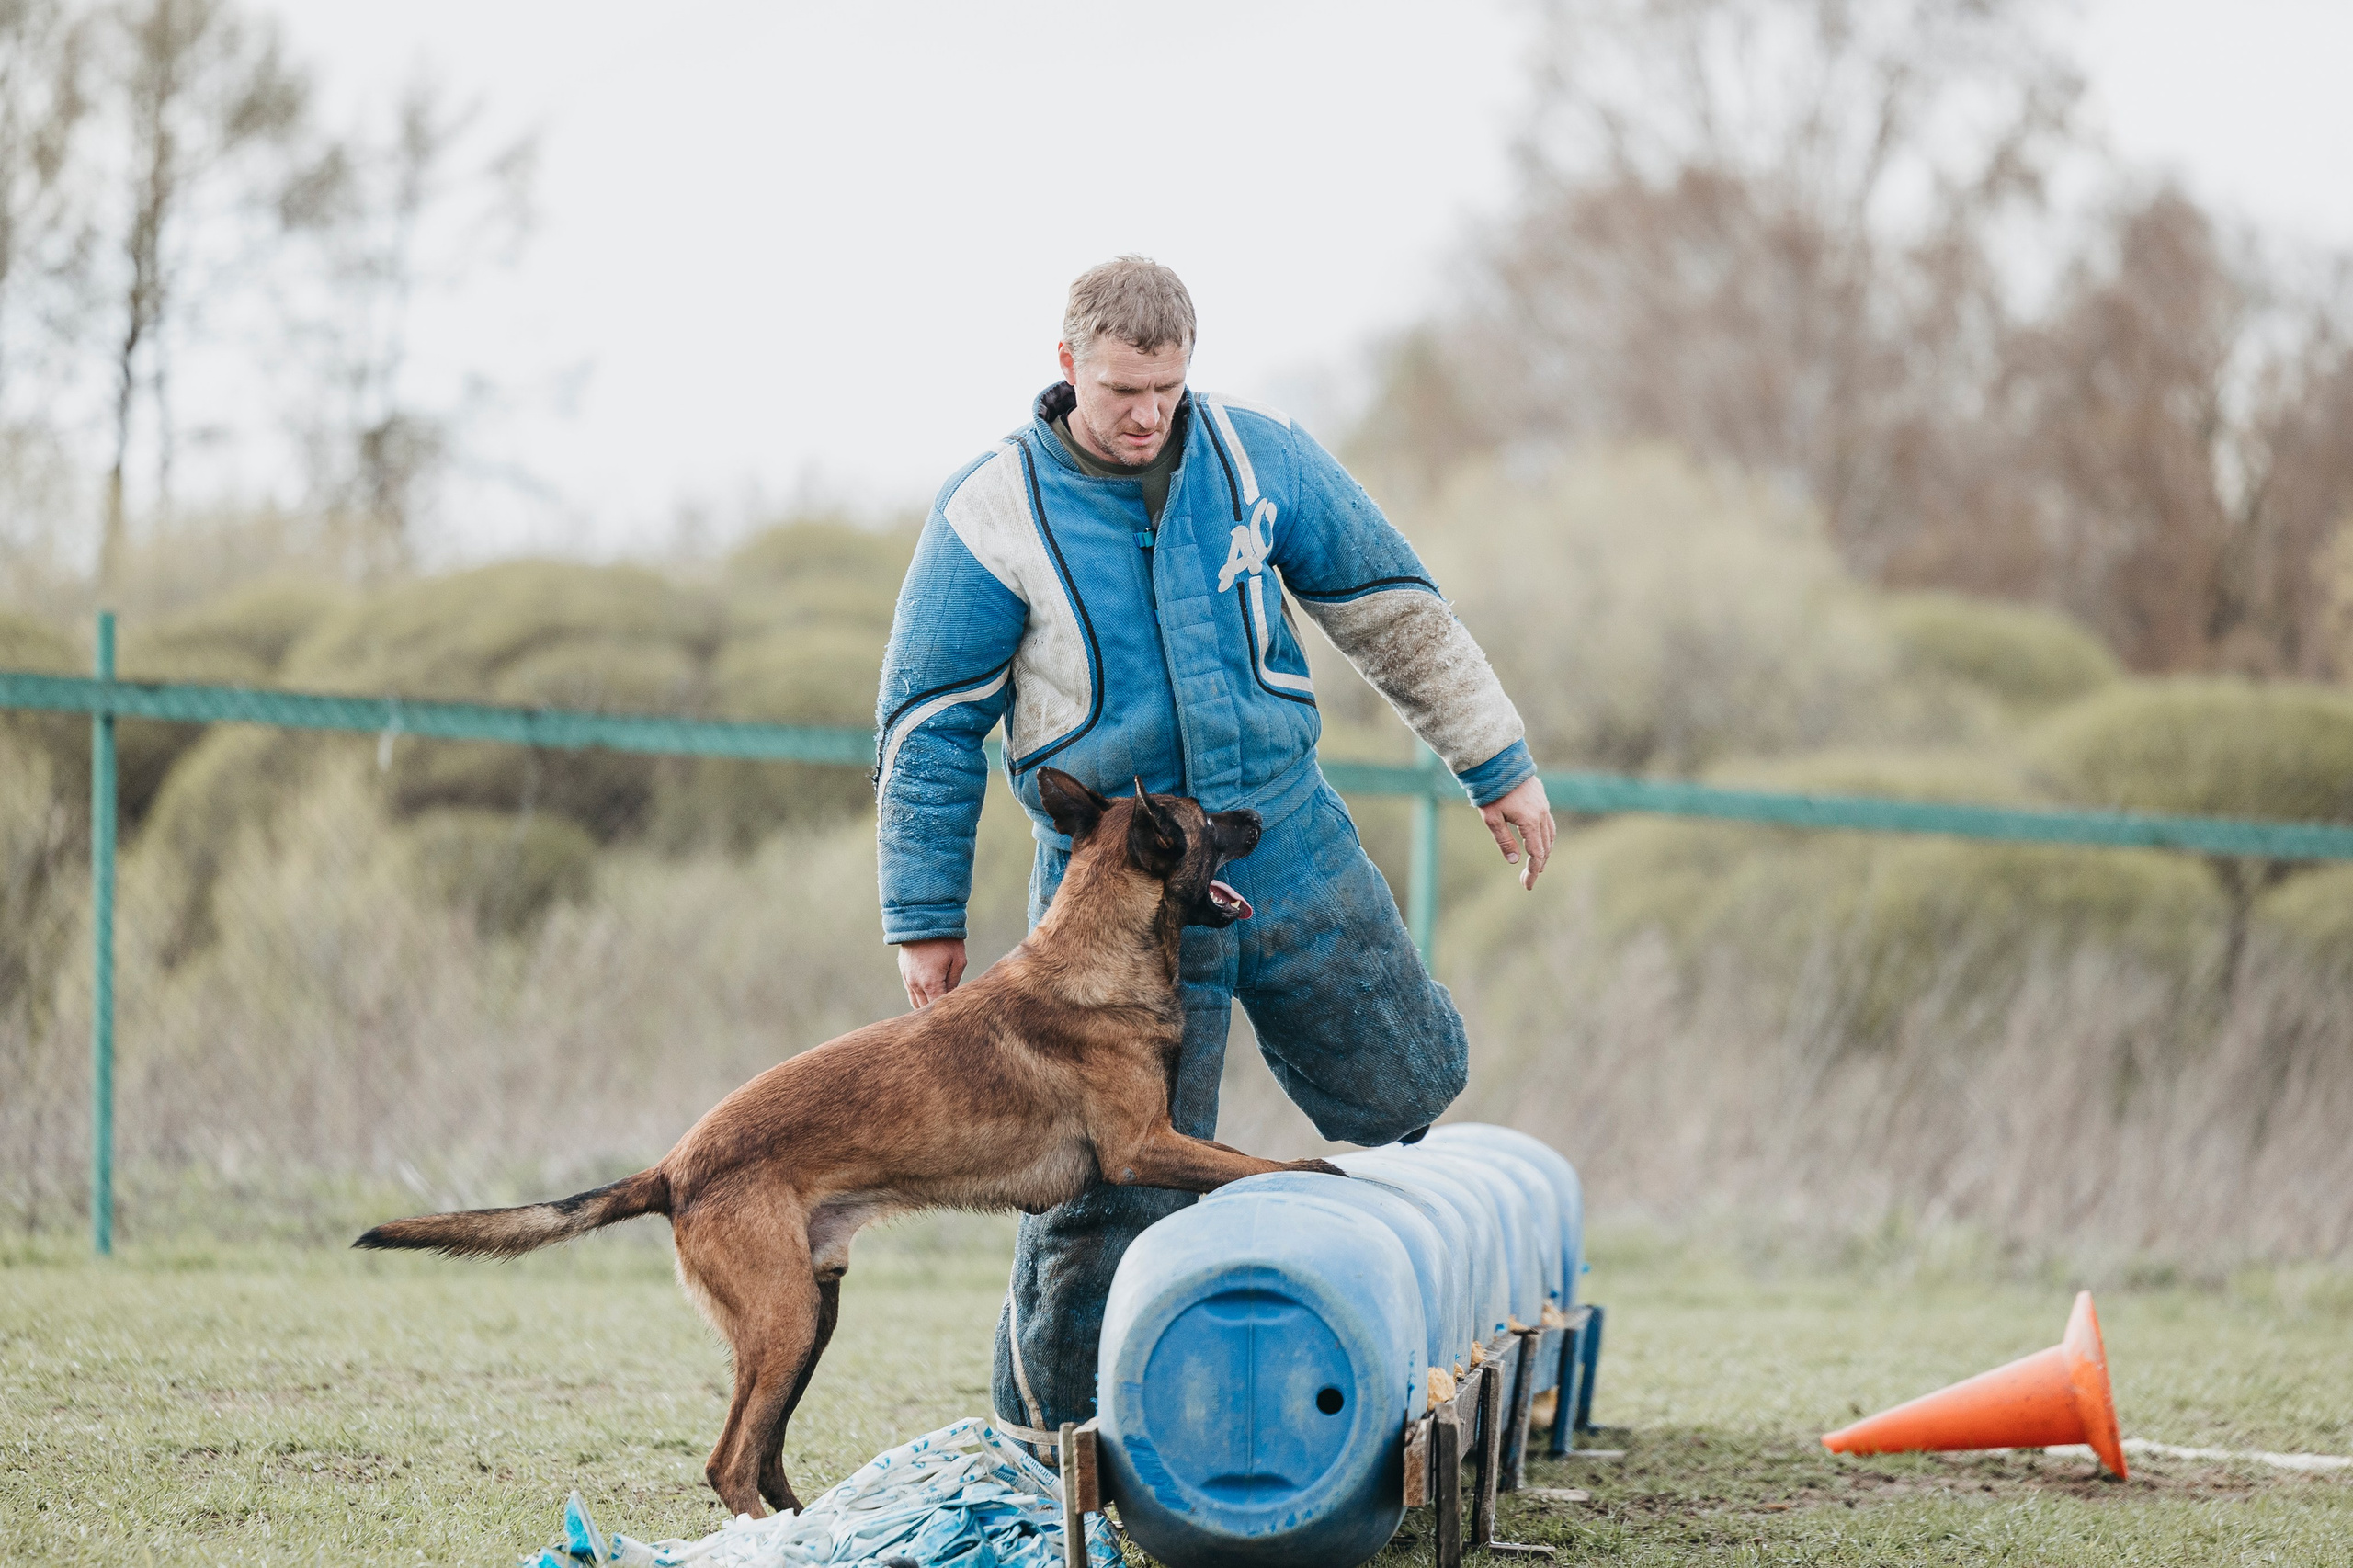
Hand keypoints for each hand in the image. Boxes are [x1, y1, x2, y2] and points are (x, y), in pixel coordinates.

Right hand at [897, 937, 966, 1009]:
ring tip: (938, 1005)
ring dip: (925, 1005)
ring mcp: (906, 977)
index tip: (955, 1015)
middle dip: (935, 1012)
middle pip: (925, 1009)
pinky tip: (929, 992)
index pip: (937, 1009)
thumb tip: (951, 998)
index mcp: (930, 983)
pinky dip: (919, 994)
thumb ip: (955, 983)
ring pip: (915, 1002)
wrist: (923, 918)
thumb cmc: (946, 939)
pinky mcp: (903, 970)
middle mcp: (915, 984)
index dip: (946, 1014)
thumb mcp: (959, 961)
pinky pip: (910, 990)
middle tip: (949, 1013)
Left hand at [1479, 775, 1555, 890]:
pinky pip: (1548, 822)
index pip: (1536, 854)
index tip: (1528, 886)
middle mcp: (1541, 813)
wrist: (1497, 761)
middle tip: (1526, 879)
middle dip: (1538, 865)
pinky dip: (1545, 837)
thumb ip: (1504, 841)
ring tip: (1535, 864)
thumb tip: (1515, 861)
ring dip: (1544, 851)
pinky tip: (1537, 840)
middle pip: (1546, 846)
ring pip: (1550, 834)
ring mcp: (1543, 804)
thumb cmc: (1490, 790)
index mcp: (1529, 820)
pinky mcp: (1541, 797)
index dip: (1533, 871)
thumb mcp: (1491, 819)